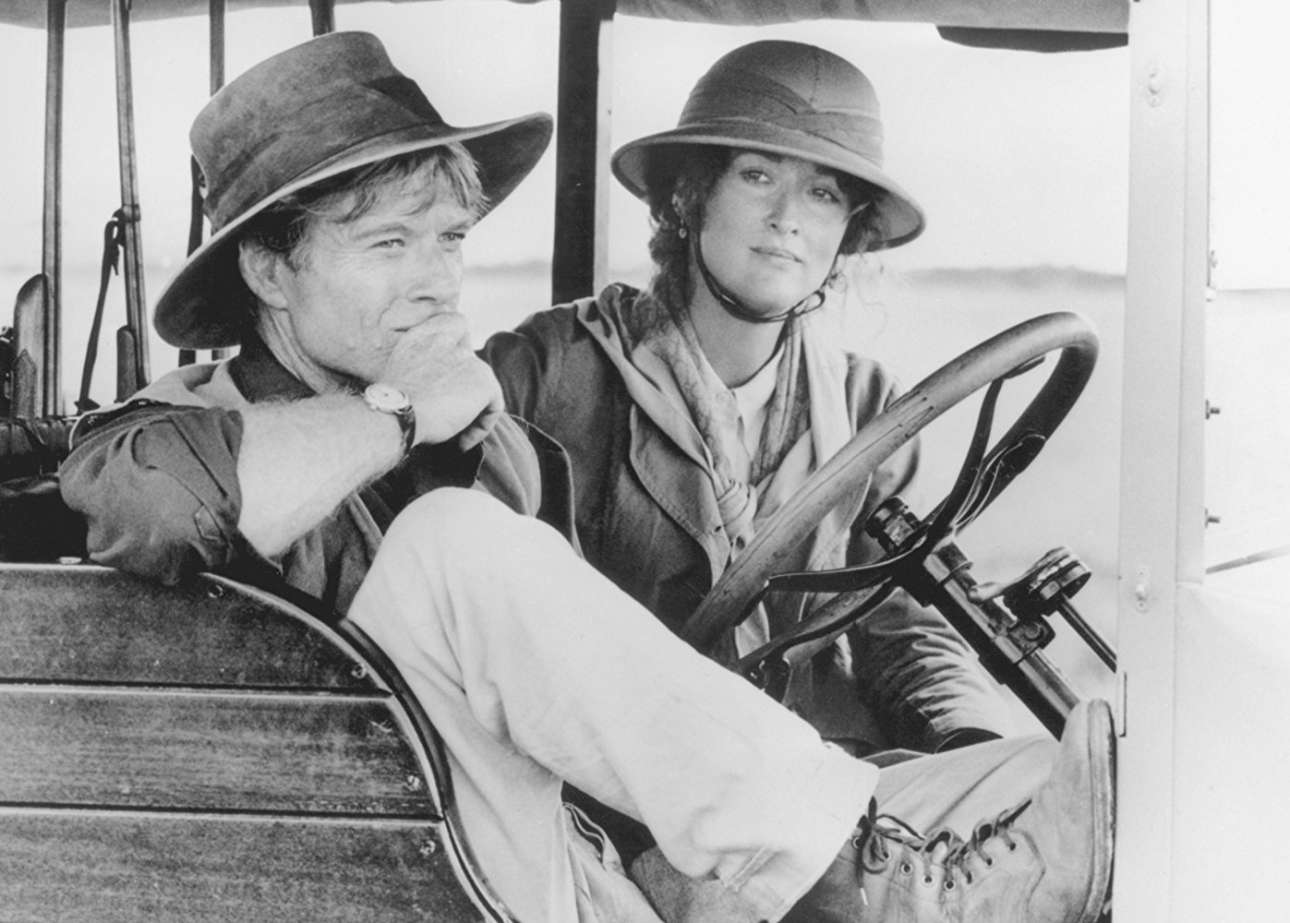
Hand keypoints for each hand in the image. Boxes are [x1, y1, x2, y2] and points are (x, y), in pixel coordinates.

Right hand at [381, 313, 503, 448]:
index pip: (455, 322)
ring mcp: (468, 358)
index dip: (460, 344)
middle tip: (453, 412)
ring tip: (455, 434)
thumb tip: (436, 384)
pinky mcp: (484, 381)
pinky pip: (494, 406)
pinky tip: (462, 443)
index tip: (454, 372)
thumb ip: (422, 364)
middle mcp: (448, 340)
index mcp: (424, 334)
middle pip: (473, 360)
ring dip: (472, 411)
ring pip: (483, 387)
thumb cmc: (388, 404)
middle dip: (467, 385)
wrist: (394, 414)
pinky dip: (481, 427)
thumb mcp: (398, 372)